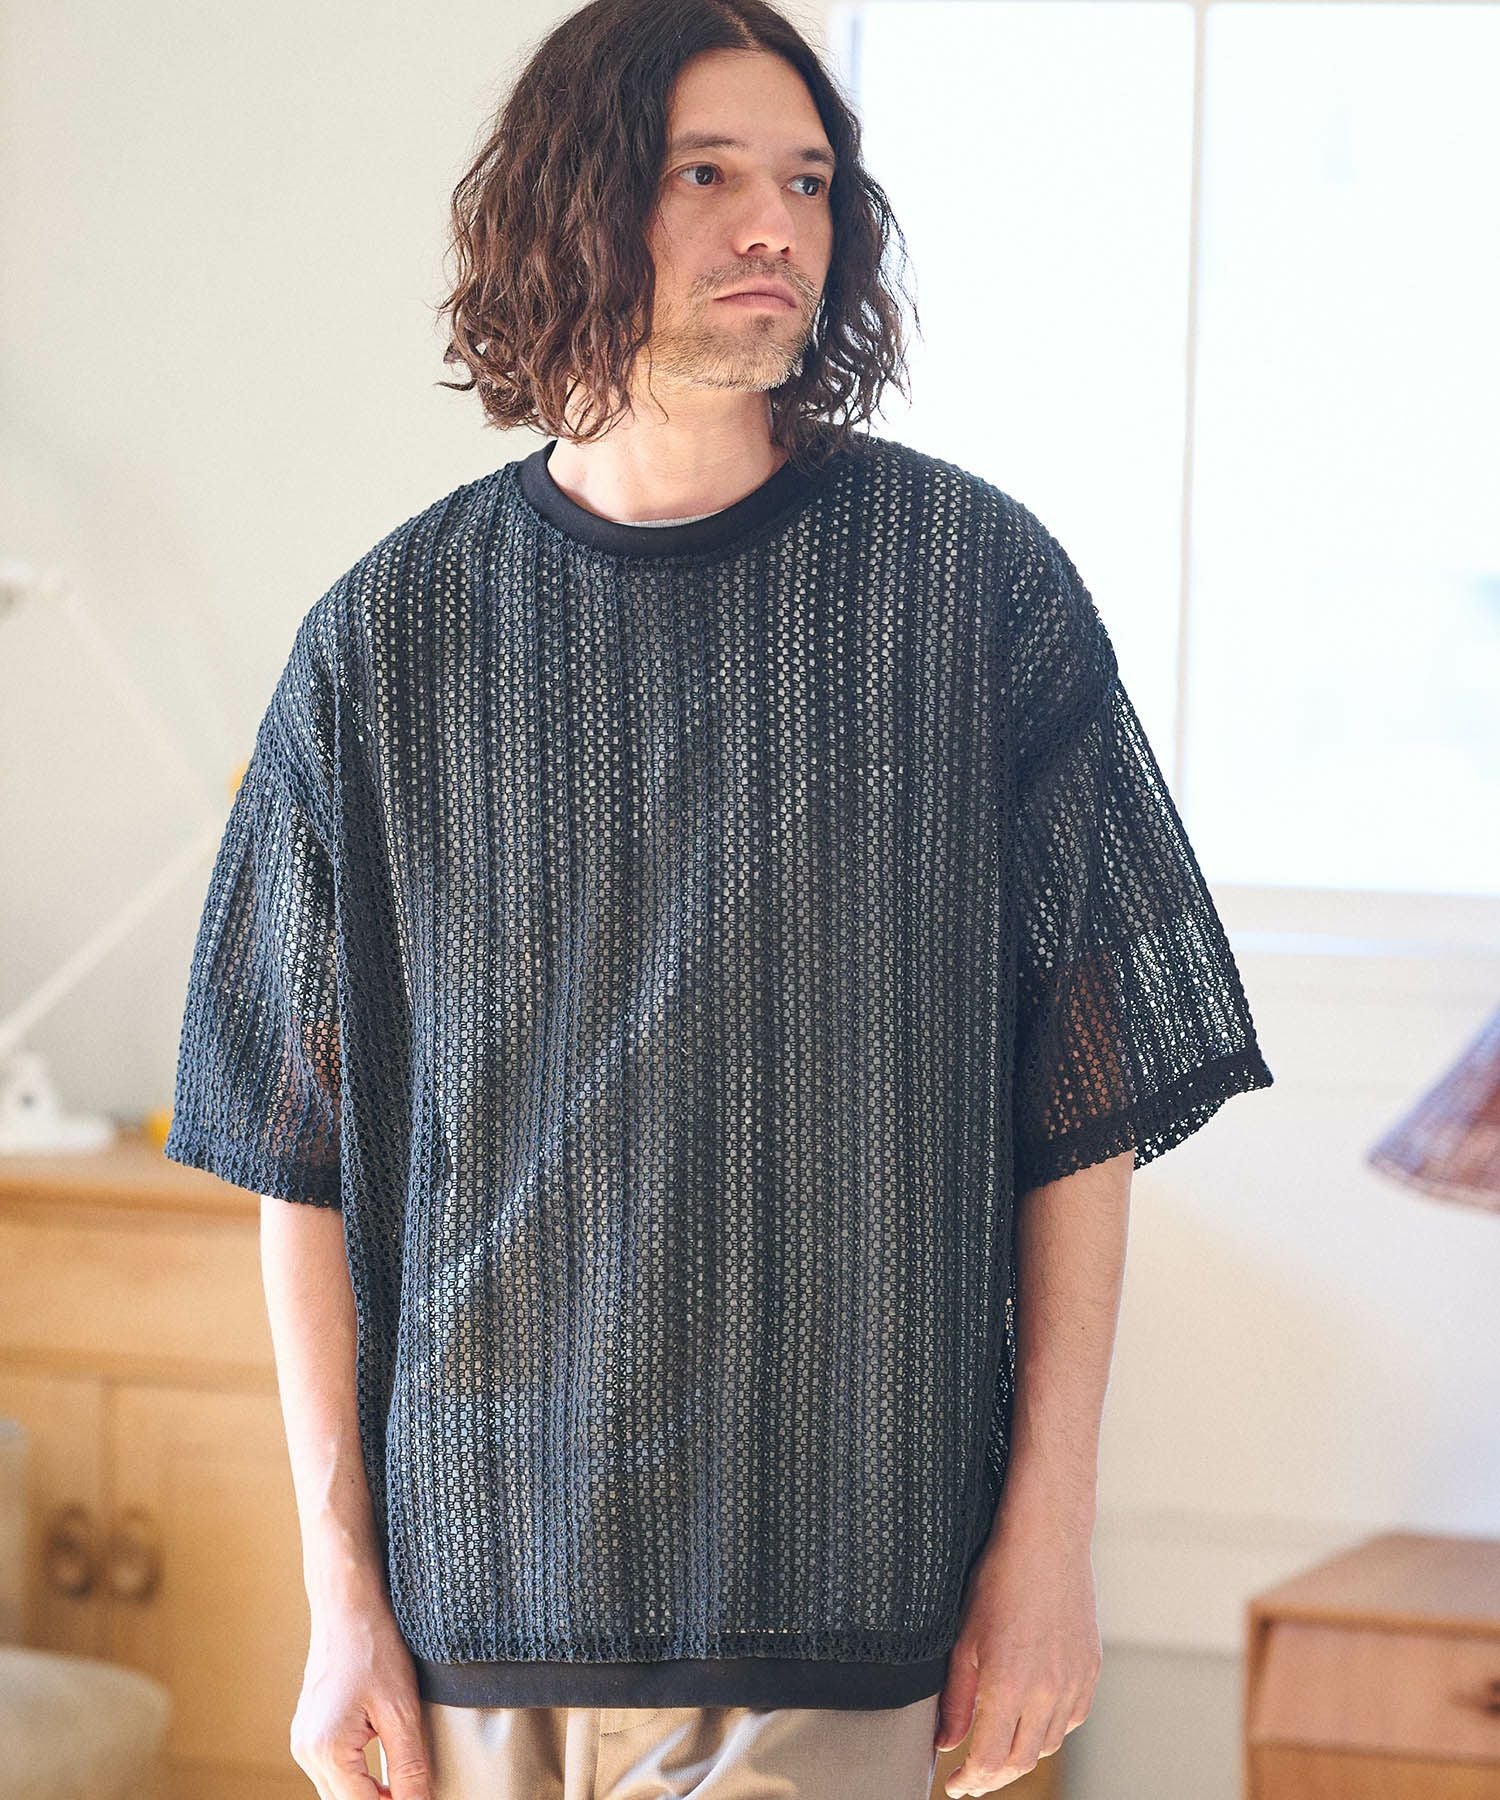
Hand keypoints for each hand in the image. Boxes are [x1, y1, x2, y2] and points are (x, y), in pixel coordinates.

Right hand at [290, 1594, 431, 1799]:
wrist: (348, 1606)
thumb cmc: (376, 1649)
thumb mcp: (402, 1711)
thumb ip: (409, 1767)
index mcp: (326, 1750)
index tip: (421, 1798)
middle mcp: (306, 1752)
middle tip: (416, 1794)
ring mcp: (303, 1742)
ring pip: (336, 1793)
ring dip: (369, 1796)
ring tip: (405, 1787)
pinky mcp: (308, 1731)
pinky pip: (332, 1772)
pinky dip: (357, 1779)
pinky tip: (384, 1772)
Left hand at [933, 1508, 1101, 1793]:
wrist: (1046, 1541)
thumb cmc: (998, 1580)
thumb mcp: (963, 1638)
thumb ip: (956, 1698)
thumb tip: (945, 1743)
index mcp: (1009, 1685)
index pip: (990, 1759)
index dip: (971, 1780)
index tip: (956, 1785)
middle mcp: (1047, 1692)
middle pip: (1021, 1761)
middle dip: (994, 1777)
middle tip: (973, 1778)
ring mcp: (1074, 1682)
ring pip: (1049, 1743)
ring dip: (1022, 1753)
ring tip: (999, 1747)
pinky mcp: (1091, 1670)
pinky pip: (1072, 1718)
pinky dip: (1051, 1728)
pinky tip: (1033, 1717)